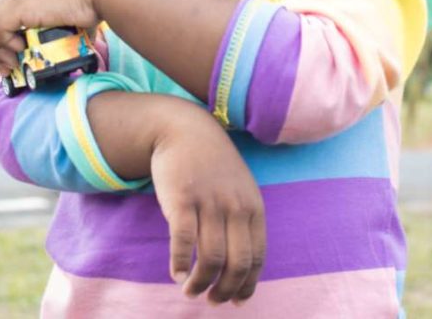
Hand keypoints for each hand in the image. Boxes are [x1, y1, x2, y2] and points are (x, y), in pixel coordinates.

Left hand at [0, 0, 112, 74]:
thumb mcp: (74, 12)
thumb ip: (65, 26)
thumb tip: (74, 48)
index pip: (6, 12)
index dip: (5, 38)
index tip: (14, 58)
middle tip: (7, 67)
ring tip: (10, 66)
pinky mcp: (18, 4)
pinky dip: (0, 46)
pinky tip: (17, 56)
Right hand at [150, 106, 265, 304]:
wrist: (184, 129)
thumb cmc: (212, 165)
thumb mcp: (239, 189)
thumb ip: (243, 220)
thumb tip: (240, 265)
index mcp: (253, 207)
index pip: (256, 258)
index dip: (246, 285)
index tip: (235, 301)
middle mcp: (234, 207)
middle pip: (236, 264)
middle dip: (224, 290)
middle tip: (212, 301)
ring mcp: (208, 202)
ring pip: (210, 258)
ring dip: (200, 283)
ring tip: (190, 290)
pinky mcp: (181, 199)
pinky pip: (183, 241)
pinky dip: (180, 264)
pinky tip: (176, 273)